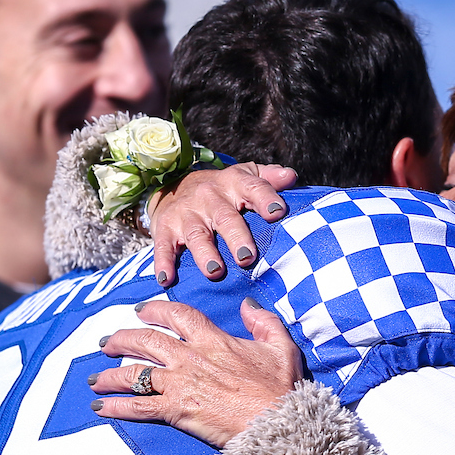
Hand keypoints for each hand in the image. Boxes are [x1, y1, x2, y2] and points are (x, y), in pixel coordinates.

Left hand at [90, 297, 302, 447]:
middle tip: (106, 343)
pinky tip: (101, 408)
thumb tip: (247, 305)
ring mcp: (181, 384)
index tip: (141, 311)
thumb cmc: (281, 390)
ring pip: (135, 373)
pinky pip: (138, 406)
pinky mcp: (176, 411)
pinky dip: (117, 407)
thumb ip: (264, 322)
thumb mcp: (281, 347)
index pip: (178, 315)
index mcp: (214, 340)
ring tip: (95, 378)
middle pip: (145, 341)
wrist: (277, 423)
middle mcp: (191, 358)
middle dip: (121, 339)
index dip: (156, 310)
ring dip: (111, 374)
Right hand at [148, 162, 297, 287]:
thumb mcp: (245, 177)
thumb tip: (290, 176)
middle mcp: (210, 197)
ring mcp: (187, 214)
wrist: (175, 187)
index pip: (253, 187)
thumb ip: (268, 179)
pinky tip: (167, 278)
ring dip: (205, 253)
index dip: (265, 198)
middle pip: (225, 217)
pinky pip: (164, 246)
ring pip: (197, 234)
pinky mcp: (166, 228)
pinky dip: (163, 262)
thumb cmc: (223, 191)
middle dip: (236, 236)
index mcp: (234, 184)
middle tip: (247, 257)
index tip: (277, 212)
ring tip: (215, 271)